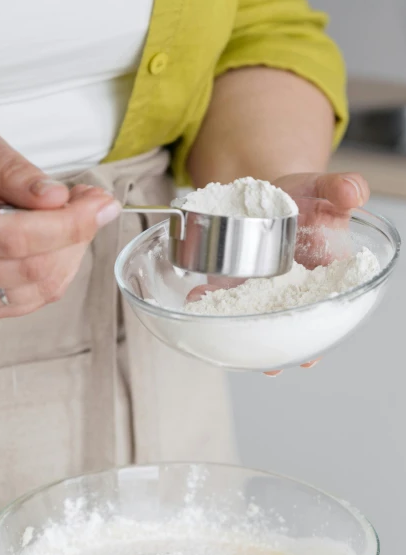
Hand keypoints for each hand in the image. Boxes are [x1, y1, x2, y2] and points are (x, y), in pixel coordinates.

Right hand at [0, 132, 120, 319]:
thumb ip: (15, 170)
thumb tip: (58, 198)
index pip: (15, 237)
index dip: (68, 225)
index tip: (99, 205)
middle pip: (31, 269)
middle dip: (76, 238)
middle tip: (90, 209)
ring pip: (36, 291)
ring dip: (70, 258)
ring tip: (70, 226)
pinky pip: (28, 304)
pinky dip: (54, 276)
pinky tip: (53, 250)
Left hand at [186, 171, 369, 375]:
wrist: (274, 192)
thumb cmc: (306, 195)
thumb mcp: (324, 187)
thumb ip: (342, 189)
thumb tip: (356, 193)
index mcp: (324, 273)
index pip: (325, 308)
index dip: (317, 333)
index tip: (310, 358)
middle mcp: (293, 288)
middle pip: (287, 324)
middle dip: (279, 348)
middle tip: (271, 367)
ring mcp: (263, 287)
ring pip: (253, 317)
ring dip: (239, 331)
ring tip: (226, 338)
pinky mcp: (237, 279)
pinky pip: (223, 295)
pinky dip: (208, 300)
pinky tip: (196, 300)